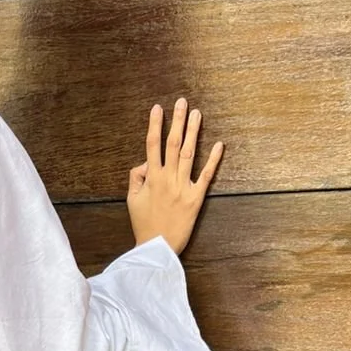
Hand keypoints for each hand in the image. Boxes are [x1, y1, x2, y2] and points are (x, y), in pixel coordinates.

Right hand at [126, 98, 223, 255]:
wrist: (157, 248)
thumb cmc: (144, 224)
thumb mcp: (132, 200)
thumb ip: (136, 178)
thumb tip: (144, 162)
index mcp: (151, 178)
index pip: (152, 145)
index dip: (155, 125)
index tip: (157, 108)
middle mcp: (167, 179)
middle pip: (172, 143)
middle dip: (177, 121)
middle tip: (182, 101)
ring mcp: (183, 188)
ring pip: (188, 154)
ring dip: (192, 132)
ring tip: (196, 113)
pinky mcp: (196, 199)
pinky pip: (206, 176)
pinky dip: (212, 159)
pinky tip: (218, 144)